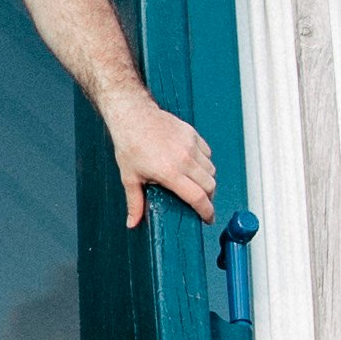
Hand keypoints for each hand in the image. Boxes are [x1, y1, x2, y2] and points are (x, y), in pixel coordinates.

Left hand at [107, 95, 219, 230]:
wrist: (133, 115)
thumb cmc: (130, 145)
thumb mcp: (130, 177)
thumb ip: (135, 203)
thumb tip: (132, 224)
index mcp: (170, 172)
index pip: (198, 197)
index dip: (207, 212)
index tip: (208, 219)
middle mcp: (184, 159)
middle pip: (210, 185)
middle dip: (209, 198)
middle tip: (202, 204)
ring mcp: (190, 145)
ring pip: (211, 170)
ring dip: (208, 181)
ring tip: (197, 186)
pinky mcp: (192, 134)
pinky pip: (207, 154)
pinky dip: (205, 164)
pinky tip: (195, 168)